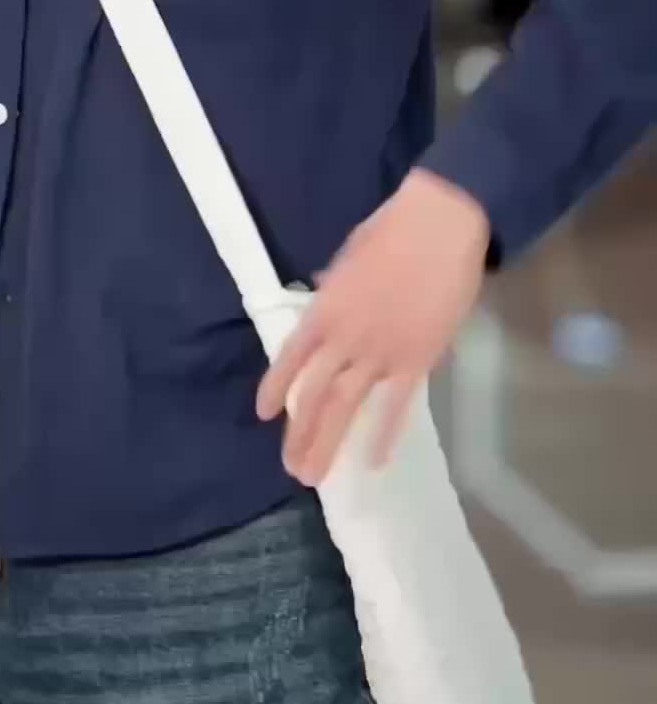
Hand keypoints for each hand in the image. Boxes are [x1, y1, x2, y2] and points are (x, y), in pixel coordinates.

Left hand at [255, 167, 490, 485]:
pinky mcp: (417, 361)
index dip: (276, 387)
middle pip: (314, 394)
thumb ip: (334, 283)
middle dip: (300, 434)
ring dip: (327, 443)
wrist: (440, 228)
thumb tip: (323, 290)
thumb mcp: (350, 253)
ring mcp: (380, 353)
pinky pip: (397, 406)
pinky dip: (385, 434)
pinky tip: (374, 462)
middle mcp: (345, 337)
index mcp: (325, 309)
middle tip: (291, 467)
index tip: (264, 415)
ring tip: (314, 475)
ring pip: (346, 407)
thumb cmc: (394, 230)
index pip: (292, 357)